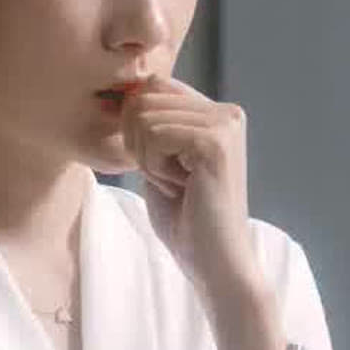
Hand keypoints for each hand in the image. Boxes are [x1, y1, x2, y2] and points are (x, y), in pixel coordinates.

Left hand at [119, 76, 261, 303]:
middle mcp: (226, 111)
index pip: (153, 86)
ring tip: (178, 185)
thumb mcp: (160, 161)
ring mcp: (224, 124)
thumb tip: (123, 92)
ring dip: (148, 160)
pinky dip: (155, 167)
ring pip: (145, 118)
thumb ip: (150, 125)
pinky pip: (154, 136)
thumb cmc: (185, 220)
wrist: (214, 263)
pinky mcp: (215, 142)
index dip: (135, 124)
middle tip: (170, 179)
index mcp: (216, 113)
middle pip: (145, 97)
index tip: (158, 165)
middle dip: (139, 143)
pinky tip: (181, 188)